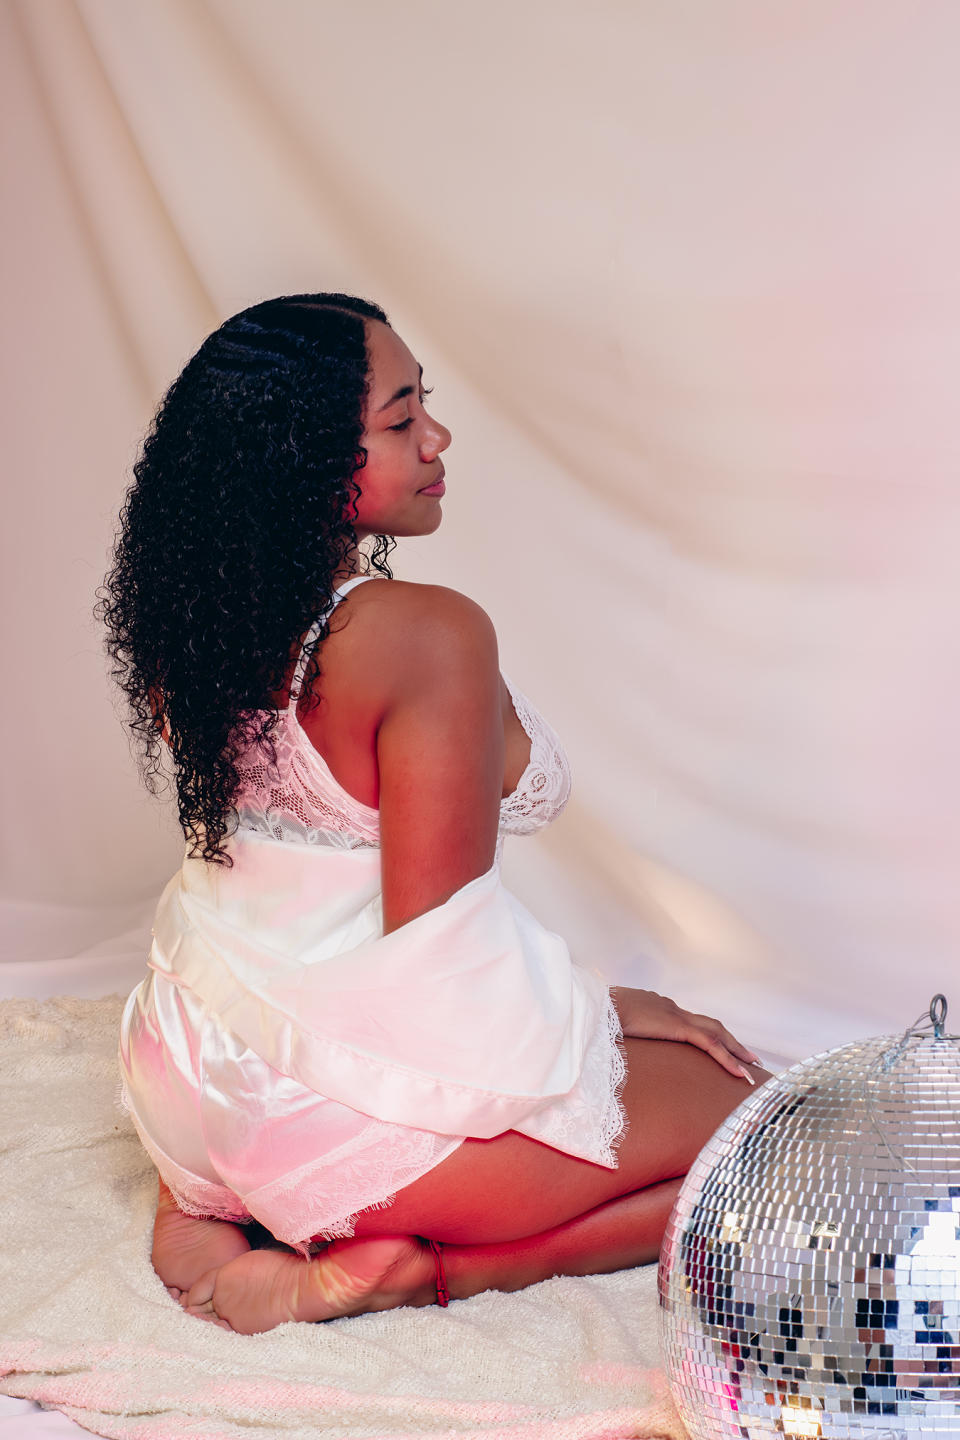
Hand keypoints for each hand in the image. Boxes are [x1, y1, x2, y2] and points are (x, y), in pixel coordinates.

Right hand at [609, 986, 761, 1082]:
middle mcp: (672, 1008)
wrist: (598, 1005)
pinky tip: (739, 1073)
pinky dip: (727, 1058)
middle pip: (711, 1025)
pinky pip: (710, 1044)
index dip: (707, 1034)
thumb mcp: (613, 1026)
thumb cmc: (599, 1016)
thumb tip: (614, 1045)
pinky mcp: (678, 1027)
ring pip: (717, 1034)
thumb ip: (622, 1033)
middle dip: (731, 1042)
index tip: (718, 1047)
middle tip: (750, 1057)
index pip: (690, 1021)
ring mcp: (676, 1015)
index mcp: (658, 1008)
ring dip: (737, 1050)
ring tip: (753, 1067)